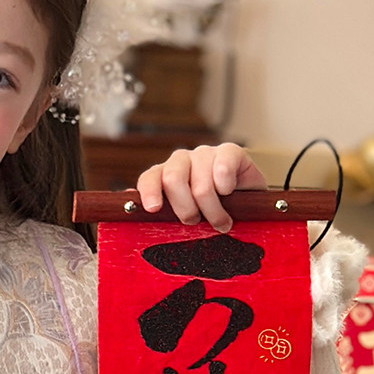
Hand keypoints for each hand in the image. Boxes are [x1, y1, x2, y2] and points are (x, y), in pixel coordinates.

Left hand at [137, 143, 267, 231]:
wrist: (247, 206)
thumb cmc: (209, 214)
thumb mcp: (181, 216)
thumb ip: (158, 211)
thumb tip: (127, 203)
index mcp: (165, 175)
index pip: (150, 177)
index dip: (150, 192)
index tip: (153, 209)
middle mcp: (182, 161)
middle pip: (173, 178)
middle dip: (185, 208)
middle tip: (195, 222)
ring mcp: (206, 154)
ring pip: (201, 183)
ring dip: (212, 209)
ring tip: (220, 221)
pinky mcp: (231, 151)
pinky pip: (223, 167)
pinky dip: (226, 186)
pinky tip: (229, 193)